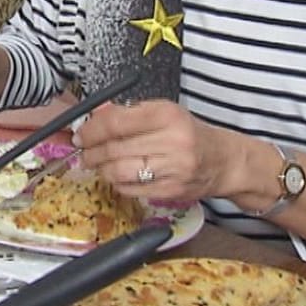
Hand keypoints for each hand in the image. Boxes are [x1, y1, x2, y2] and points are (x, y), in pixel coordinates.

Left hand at [73, 99, 235, 203]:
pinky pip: (129, 189)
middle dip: (90, 152)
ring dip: (101, 169)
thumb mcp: (163, 113)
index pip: (115, 123)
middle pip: (113, 149)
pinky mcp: (171, 191)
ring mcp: (173, 169)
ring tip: (100, 164)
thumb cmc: (189, 134)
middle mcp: (172, 141)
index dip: (90, 130)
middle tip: (84, 151)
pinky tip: (120, 176)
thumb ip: (127, 113)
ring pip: (118, 172)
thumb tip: (94, 114)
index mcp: (167, 115)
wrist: (225, 161)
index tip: (80, 134)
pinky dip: (117, 183)